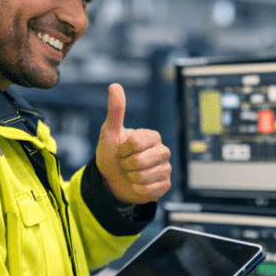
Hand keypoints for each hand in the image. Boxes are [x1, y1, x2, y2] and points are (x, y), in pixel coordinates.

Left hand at [96, 83, 171, 203]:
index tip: (120, 150)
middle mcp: (162, 151)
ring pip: (146, 177)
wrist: (111, 180)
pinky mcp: (165, 185)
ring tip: (131, 174)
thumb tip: (115, 85)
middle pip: (142, 162)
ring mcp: (165, 169)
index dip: (123, 150)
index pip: (137, 142)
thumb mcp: (110, 132)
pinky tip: (136, 185)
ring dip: (132, 179)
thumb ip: (115, 110)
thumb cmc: (112, 154)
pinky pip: (151, 190)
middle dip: (127, 165)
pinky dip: (138, 190)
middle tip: (125, 164)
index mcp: (152, 136)